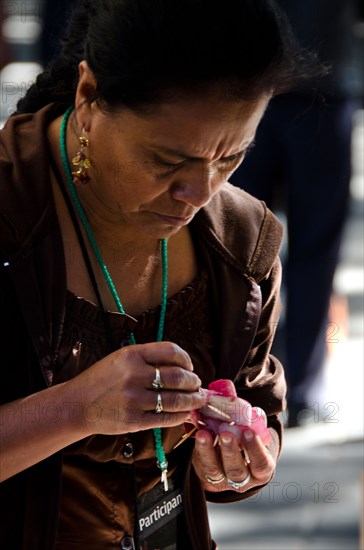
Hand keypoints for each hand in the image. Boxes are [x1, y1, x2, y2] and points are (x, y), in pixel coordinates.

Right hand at [64, 341, 205, 436]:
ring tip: (197, 400)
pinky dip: (180, 416)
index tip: (189, 366)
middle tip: (197, 385)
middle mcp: (134, 375)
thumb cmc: (102, 379)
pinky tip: (185, 414)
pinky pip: (166, 418)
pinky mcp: (133, 420)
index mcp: (132, 355)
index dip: (186, 359)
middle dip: (193, 382)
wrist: (76, 404)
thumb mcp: (121, 359)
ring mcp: (134, 399)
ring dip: (192, 400)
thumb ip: (148, 359)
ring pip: (176, 400)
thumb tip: (182, 367)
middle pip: (178, 377)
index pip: (171, 351)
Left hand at [192, 428, 274, 492]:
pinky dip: (199, 449)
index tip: (248, 432)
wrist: (235, 455)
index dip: (255, 449)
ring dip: (208, 450)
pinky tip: (199, 434)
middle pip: (236, 471)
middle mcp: (243, 480)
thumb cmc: (250, 442)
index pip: (261, 465)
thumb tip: (254, 412)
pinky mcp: (206, 476)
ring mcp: (223, 481)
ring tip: (204, 433)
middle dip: (230, 451)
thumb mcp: (257, 435)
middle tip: (225, 433)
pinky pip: (201, 465)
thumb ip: (257, 424)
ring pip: (215, 470)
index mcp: (261, 472)